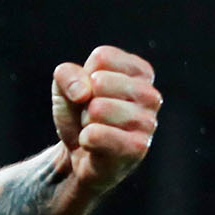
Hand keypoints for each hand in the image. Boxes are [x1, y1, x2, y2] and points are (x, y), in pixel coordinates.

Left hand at [51, 46, 160, 195]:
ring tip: (94, 129)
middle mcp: (151, 95)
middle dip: (84, 101)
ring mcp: (149, 122)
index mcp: (140, 72)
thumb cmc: (78, 115)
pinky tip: (94, 145)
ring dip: (85, 122)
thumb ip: (67, 74)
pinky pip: (96, 134)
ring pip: (98, 108)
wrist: (77, 157)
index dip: (83, 76)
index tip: (88, 93)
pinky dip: (85, 139)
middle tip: (90, 116)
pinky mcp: (138, 147)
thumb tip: (84, 92)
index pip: (103, 57)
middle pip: (101, 81)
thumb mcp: (64, 87)